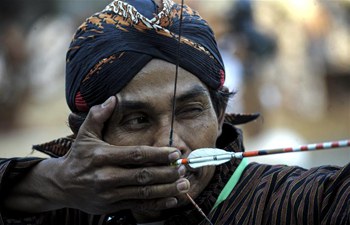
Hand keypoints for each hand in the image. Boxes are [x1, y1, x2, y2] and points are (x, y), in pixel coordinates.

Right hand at [54, 96, 188, 213]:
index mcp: (102, 156)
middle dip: (166, 172)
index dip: (157, 154)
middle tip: (183, 168)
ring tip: (185, 184)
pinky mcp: (112, 206)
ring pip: (143, 192)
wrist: (61, 186)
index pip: (135, 155)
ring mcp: (109, 194)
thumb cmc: (78, 157)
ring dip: (167, 189)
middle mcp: (106, 176)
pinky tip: (172, 199)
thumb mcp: (84, 134)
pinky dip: (157, 203)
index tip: (175, 152)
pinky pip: (138, 205)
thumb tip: (113, 98)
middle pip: (143, 175)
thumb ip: (98, 116)